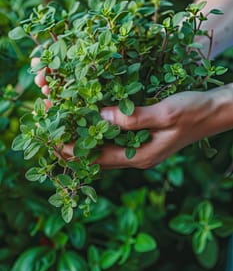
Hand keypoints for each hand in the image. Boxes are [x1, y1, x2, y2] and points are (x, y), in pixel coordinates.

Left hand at [31, 56, 232, 168]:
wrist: (215, 112)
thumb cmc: (195, 112)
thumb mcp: (166, 113)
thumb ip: (134, 117)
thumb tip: (98, 115)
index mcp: (140, 156)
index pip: (95, 158)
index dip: (70, 147)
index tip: (49, 133)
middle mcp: (134, 156)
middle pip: (93, 155)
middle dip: (68, 140)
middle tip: (47, 122)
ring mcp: (137, 147)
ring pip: (99, 146)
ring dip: (79, 133)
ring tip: (59, 117)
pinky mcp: (140, 137)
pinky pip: (110, 137)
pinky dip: (94, 127)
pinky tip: (85, 114)